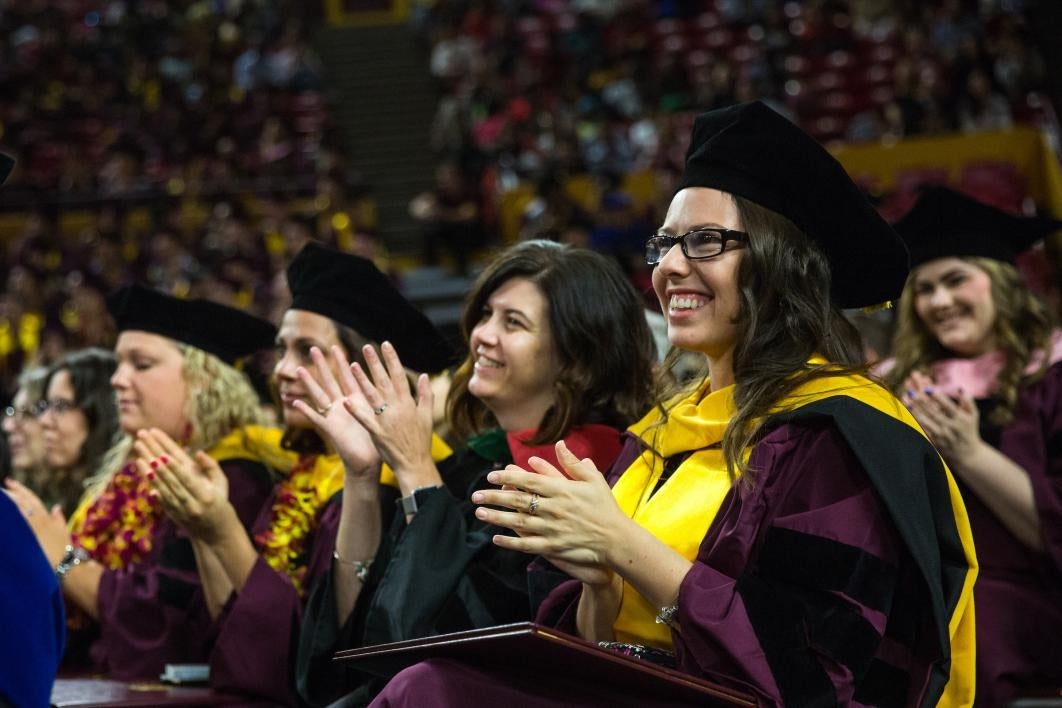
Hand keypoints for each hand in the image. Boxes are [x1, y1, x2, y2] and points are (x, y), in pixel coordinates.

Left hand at [4, 479, 70, 565]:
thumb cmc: (64, 547)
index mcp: (46, 517)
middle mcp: (37, 521)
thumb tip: (56, 507)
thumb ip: (58, 517)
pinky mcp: (26, 539)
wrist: (63, 562)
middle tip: (0, 487)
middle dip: (11, 494)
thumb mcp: (63, 530)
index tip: (9, 482)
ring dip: (8, 504)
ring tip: (1, 497)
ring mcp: (31, 530)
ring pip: (17, 512)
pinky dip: (10, 518)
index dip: (20, 489)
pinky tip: (5, 514)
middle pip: (22, 503)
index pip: (31, 499)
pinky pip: (16, 526)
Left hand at [136, 428, 236, 544]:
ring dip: (149, 471)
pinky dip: (152, 485)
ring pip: (162, 487)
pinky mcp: (172, 513)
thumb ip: (212, 467)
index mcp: (205, 494)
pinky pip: (160, 497)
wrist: (214, 533)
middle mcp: (191, 502)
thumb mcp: (222, 484)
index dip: (174, 465)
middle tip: (143, 442)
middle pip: (170, 478)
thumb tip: (197, 452)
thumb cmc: (219, 501)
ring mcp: (180, 509)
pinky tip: (145, 473)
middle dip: (155, 459)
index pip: (186, 476)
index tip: (162, 452)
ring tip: (139, 456)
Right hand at [291, 345, 380, 477]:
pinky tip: (293, 402)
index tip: (335, 347)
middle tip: (313, 348)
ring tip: (298, 369)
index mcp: (356, 401)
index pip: (348, 377)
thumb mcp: (381, 415)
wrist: (370, 463)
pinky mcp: (331, 429)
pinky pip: (316, 419)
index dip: (342, 362)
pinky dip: (305, 411)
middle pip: (331, 381)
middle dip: (323, 365)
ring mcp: (335, 416)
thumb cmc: (377, 441)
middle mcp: (343, 406)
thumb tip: (393, 384)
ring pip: (319, 395)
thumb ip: (382, 399)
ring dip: (309, 383)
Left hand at [346, 342, 439, 491]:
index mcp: (408, 402)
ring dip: (362, 381)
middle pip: (384, 381)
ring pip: (373, 396)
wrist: (416, 464)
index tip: (385, 344)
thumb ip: (425, 394)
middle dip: (375, 363)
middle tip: (366, 347)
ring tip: (352, 366)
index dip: (392, 359)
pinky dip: (356, 411)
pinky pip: (365, 419)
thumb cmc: (420, 440)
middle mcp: (398, 408)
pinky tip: (345, 401)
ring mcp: (387, 420)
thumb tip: (424, 376)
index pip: (399, 375)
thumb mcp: (427, 415)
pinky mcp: (378, 432)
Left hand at [471, 440, 628, 585]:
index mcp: (562, 489)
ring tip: (479, 513)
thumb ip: (573, 463)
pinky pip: (527, 544)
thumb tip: (560, 444)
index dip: (508, 477)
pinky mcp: (554, 547)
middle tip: (475, 496)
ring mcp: (552, 528)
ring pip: (518, 522)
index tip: (491, 476)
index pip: (529, 480)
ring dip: (497, 517)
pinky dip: (510, 541)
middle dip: (494, 497)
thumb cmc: (605, 507)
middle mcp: (554, 508)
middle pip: (518, 500)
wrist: (617, 539)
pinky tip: (496, 538)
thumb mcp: (593, 479)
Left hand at [902, 373, 982, 466]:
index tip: (928, 389)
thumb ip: (968, 402)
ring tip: (907, 399)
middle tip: (912, 392)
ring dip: (915, 409)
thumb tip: (960, 388)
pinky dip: (915, 420)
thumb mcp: (973, 416)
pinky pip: (922, 429)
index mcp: (961, 419)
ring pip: (926, 421)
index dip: (938, 398)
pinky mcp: (934, 442)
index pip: (948, 406)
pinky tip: (907, 412)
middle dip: (923, 402)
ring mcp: (942, 435)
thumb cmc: (969, 430)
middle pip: (934, 412)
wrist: (968, 455)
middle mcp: (951, 427)